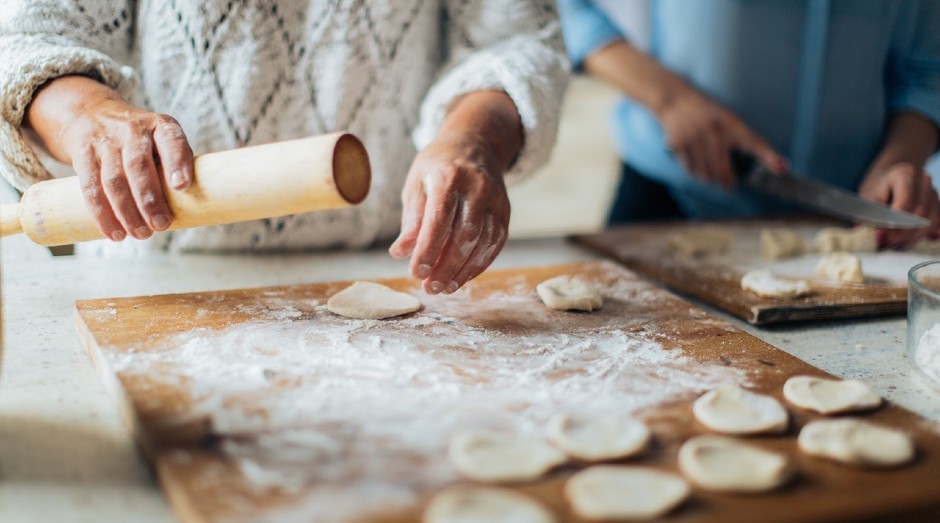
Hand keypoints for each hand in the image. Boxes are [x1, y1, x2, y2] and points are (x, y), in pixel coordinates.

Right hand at [26, 76, 193, 241]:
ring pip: (113, 180)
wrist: (91, 114)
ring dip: (127, 212)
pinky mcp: (83, 155)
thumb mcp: (162, 141)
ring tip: (140, 234)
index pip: (171, 140)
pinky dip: (102, 214)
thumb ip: (174, 167)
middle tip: (161, 225)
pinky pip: (90, 188)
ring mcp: (105, 142)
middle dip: (149, 200)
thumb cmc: (141, 140)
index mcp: (160, 126)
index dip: (177, 162)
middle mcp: (132, 130)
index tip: (182, 186)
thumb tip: (191, 208)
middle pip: (137, 166)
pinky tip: (115, 233)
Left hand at [388, 135, 510, 294]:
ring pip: (483, 242)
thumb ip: (411, 219)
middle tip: (429, 287)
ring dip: (463, 270)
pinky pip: (495, 244)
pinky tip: (461, 277)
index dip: (429, 248)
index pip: (440, 217)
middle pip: (465, 234)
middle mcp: (478, 187)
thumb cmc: (438, 168)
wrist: (475, 145)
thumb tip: (400, 253)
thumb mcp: (416, 185)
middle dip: (446, 266)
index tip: (416, 272)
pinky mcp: (505, 212)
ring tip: (443, 287)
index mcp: (449, 176)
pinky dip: (479, 265)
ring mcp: (496, 200)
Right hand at [656, 89, 786, 187]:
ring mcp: (695, 137)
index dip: (768, 156)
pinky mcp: (679, 144)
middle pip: (723, 170)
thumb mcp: (728, 119)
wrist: (676, 100)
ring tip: (709, 171)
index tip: (781, 168)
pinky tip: (695, 163)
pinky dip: (694, 172)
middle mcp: (714, 130)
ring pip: (705, 174)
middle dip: (727, 182)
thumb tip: (771, 165)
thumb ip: (745, 140)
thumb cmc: (707, 114)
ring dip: (709, 177)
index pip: (754, 142)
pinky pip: (690, 170)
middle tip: (729, 184)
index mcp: (732, 123)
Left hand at [859, 163, 939, 248]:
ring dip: (914, 236)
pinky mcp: (938, 204)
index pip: (906, 201)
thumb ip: (869, 217)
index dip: (897, 222)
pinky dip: (923, 235)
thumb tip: (871, 237)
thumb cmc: (877, 188)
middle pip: (921, 212)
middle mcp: (923, 180)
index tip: (885, 238)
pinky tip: (908, 240)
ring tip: (895, 243)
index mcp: (904, 173)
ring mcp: (933, 192)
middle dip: (904, 233)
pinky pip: (936, 224)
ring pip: (931, 220)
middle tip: (888, 244)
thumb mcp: (866, 199)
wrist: (889, 177)